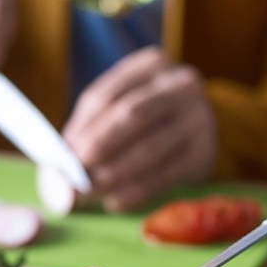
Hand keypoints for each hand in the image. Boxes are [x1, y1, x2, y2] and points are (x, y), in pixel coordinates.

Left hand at [63, 48, 216, 211]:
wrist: (204, 122)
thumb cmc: (151, 114)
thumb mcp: (126, 102)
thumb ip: (95, 123)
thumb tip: (63, 158)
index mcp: (152, 65)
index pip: (107, 94)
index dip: (82, 126)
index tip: (62, 153)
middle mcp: (180, 85)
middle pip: (132, 115)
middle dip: (99, 147)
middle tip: (73, 175)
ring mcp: (198, 117)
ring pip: (149, 148)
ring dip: (114, 175)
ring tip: (88, 194)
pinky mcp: (204, 152)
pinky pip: (166, 175)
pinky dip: (136, 191)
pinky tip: (114, 202)